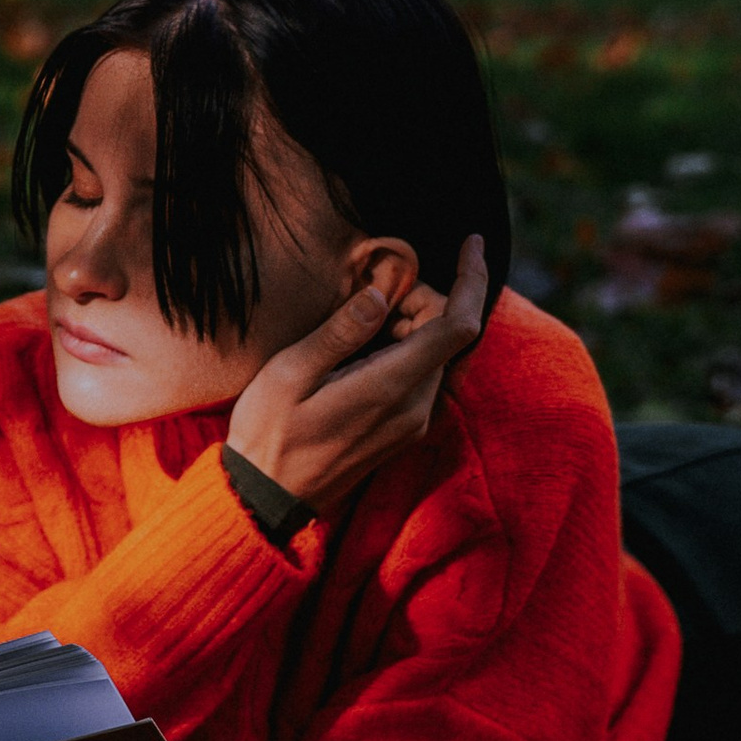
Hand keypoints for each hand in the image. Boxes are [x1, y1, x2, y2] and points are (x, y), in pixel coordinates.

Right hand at [226, 234, 490, 518]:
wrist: (269, 497)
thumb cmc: (270, 433)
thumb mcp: (291, 373)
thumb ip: (340, 332)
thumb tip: (379, 294)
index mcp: (392, 388)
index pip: (459, 326)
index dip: (472, 279)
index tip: (471, 243)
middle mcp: (416, 407)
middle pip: (449, 333)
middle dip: (422, 300)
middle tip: (366, 295)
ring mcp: (413, 422)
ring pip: (438, 353)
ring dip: (412, 324)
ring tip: (358, 322)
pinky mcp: (404, 429)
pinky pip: (424, 374)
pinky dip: (408, 346)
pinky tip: (365, 345)